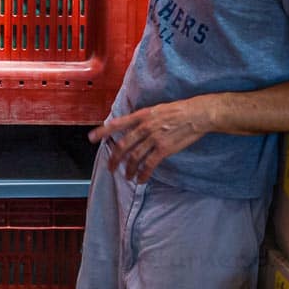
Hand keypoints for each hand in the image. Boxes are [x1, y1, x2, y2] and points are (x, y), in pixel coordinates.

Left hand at [89, 97, 212, 182]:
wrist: (197, 114)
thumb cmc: (178, 110)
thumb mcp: (156, 109)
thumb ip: (143, 118)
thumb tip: (132, 127)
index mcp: (141, 115)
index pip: (116, 123)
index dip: (102, 131)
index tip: (91, 138)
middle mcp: (144, 126)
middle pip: (123, 145)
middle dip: (114, 158)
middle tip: (110, 167)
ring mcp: (154, 138)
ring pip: (134, 157)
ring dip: (128, 169)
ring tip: (126, 176)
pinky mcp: (164, 149)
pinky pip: (149, 164)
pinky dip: (143, 173)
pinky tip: (140, 179)